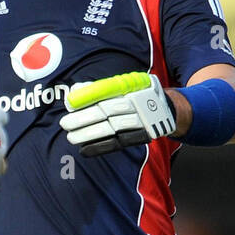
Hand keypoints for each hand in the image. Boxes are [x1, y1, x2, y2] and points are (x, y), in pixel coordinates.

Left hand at [61, 72, 175, 157]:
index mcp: (132, 86)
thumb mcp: (125, 85)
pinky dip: (101, 147)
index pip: (107, 90)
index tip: (69, 102)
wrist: (170, 109)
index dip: (88, 96)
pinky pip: (119, 143)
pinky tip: (85, 150)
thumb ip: (101, 87)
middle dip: (84, 117)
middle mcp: (138, 101)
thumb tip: (76, 89)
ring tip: (71, 137)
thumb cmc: (139, 95)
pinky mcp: (143, 135)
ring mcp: (142, 120)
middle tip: (65, 123)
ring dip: (89, 134)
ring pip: (112, 127)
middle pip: (107, 110)